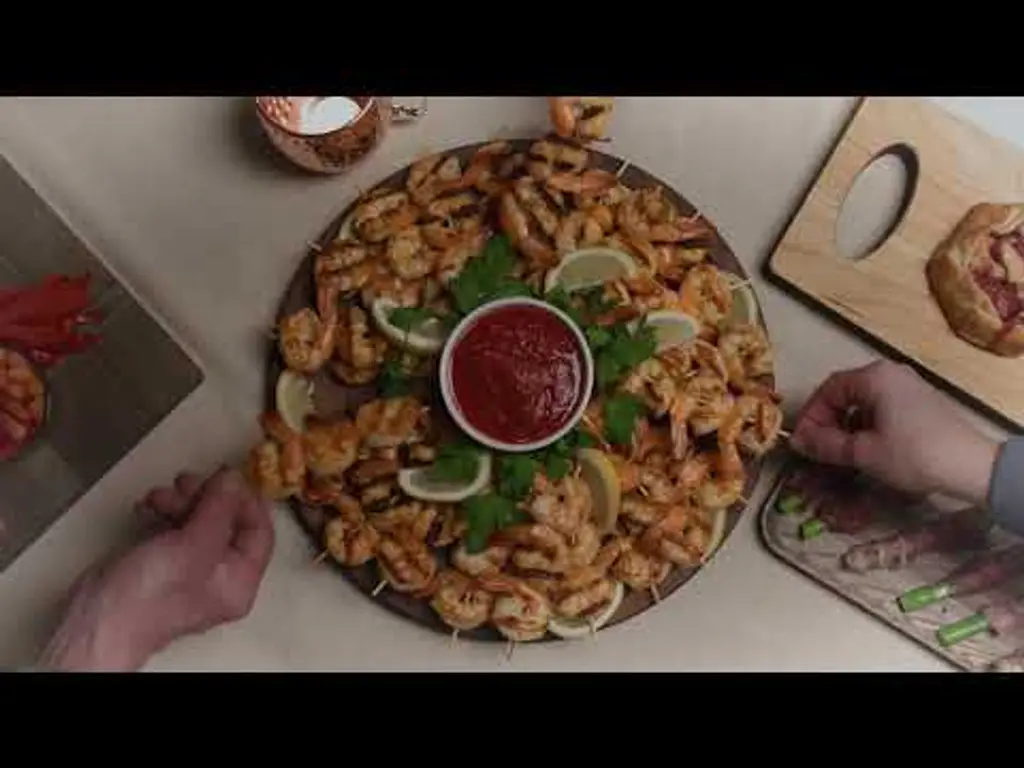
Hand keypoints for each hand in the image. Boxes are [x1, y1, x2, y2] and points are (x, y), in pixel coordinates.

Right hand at [39, 467, 273, 670]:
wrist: (94, 622)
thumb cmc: (149, 594)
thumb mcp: (194, 546)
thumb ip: (219, 509)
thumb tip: (235, 478)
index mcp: (239, 580)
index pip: (259, 532)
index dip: (246, 500)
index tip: (229, 476)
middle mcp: (219, 576)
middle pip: (228, 523)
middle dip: (207, 497)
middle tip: (186, 481)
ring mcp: (190, 569)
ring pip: (199, 521)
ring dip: (181, 501)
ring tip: (158, 496)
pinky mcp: (163, 562)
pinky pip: (174, 528)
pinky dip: (164, 513)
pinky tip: (148, 506)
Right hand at [790, 360, 999, 503]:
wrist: (971, 466)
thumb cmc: (913, 454)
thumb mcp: (863, 452)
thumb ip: (825, 445)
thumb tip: (795, 442)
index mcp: (874, 377)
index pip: (828, 389)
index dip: (811, 416)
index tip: (802, 442)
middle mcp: (891, 373)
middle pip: (845, 392)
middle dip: (828, 421)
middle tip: (819, 448)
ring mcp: (909, 386)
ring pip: (864, 401)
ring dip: (847, 425)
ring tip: (842, 452)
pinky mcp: (920, 402)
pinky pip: (882, 406)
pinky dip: (867, 424)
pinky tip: (868, 448)